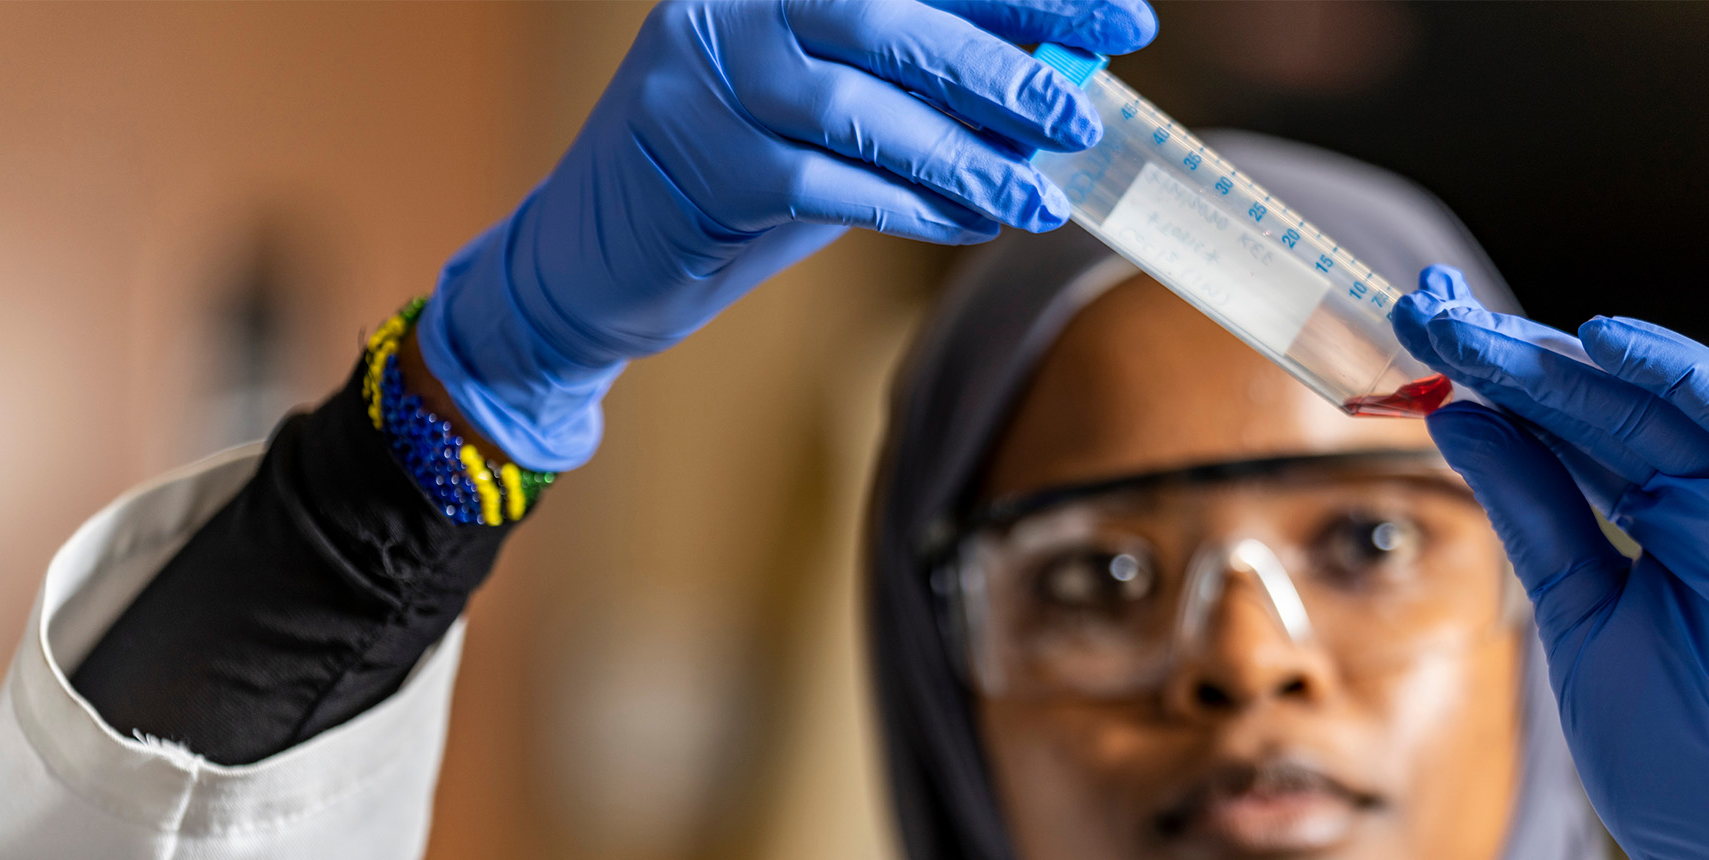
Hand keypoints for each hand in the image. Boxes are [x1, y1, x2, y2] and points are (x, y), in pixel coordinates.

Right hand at [414, 0, 1155, 470]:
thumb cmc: (728, 178)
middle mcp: (733, 5)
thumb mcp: (830, 113)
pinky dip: (908, 205)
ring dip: (965, 154)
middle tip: (1082, 111)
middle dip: (1005, 64)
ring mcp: (702, 77)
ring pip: (862, 104)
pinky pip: (825, 182)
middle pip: (893, 15)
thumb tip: (1054, 88)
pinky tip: (967, 221)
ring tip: (1037, 194)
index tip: (1122, 19)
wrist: (587, 261)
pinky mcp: (693, 161)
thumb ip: (922, 91)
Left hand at [1392, 266, 1708, 858]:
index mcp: (1668, 518)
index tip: (1418, 332)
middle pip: (1602, 401)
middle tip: (1421, 307)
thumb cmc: (1673, 741)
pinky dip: (1673, 372)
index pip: (1573, 425)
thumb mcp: (1574, 604)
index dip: (1496, 374)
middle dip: (1507, 350)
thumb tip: (1456, 418)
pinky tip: (1594, 339)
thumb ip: (1530, 507)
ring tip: (1465, 328)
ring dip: (1555, 357)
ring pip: (1651, 403)